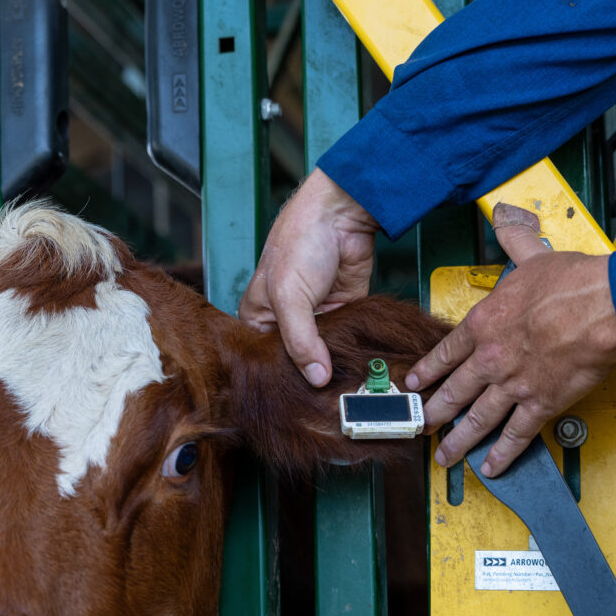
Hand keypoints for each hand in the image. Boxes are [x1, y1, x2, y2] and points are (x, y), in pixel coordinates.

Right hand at [239, 168, 378, 386]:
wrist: (343, 213)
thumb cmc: (301, 239)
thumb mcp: (289, 296)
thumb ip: (300, 340)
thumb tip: (315, 378)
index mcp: (257, 315)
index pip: (263, 357)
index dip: (279, 375)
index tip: (294, 399)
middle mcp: (284, 319)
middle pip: (295, 359)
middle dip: (308, 373)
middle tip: (320, 401)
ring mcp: (315, 317)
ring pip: (323, 354)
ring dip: (333, 365)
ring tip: (342, 388)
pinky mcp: (343, 313)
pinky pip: (345, 341)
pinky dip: (352, 352)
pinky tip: (358, 369)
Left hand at [405, 204, 615, 476]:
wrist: (603, 307)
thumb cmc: (570, 283)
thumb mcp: (530, 255)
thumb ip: (513, 242)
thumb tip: (505, 219)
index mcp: (482, 324)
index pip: (444, 354)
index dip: (426, 372)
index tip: (413, 385)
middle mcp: (490, 358)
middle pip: (452, 392)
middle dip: (433, 413)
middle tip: (419, 426)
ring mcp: (513, 383)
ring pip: (477, 419)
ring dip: (458, 441)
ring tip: (444, 457)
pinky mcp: (542, 402)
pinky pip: (517, 434)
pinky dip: (504, 452)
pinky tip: (492, 466)